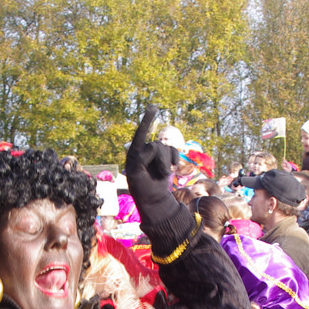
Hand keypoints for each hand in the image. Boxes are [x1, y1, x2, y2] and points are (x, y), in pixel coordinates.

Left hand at [123, 104, 179, 219]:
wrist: (154, 200)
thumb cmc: (142, 189)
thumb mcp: (137, 175)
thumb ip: (141, 159)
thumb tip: (152, 145)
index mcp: (134, 153)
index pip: (141, 134)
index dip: (147, 120)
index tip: (154, 107)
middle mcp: (144, 151)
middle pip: (157, 146)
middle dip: (162, 160)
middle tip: (162, 173)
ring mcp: (155, 154)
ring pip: (166, 148)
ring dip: (167, 162)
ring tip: (164, 174)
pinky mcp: (165, 158)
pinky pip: (173, 151)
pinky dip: (175, 159)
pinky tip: (173, 169)